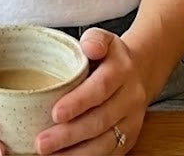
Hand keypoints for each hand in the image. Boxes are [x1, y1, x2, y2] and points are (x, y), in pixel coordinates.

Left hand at [34, 29, 147, 154]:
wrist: (141, 71)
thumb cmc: (111, 56)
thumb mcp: (104, 39)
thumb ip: (95, 39)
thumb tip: (89, 47)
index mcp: (121, 71)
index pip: (100, 88)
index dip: (78, 102)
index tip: (55, 113)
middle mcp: (130, 98)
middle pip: (100, 120)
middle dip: (69, 135)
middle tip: (42, 143)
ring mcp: (132, 121)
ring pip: (105, 143)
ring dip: (76, 153)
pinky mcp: (130, 139)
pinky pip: (109, 153)